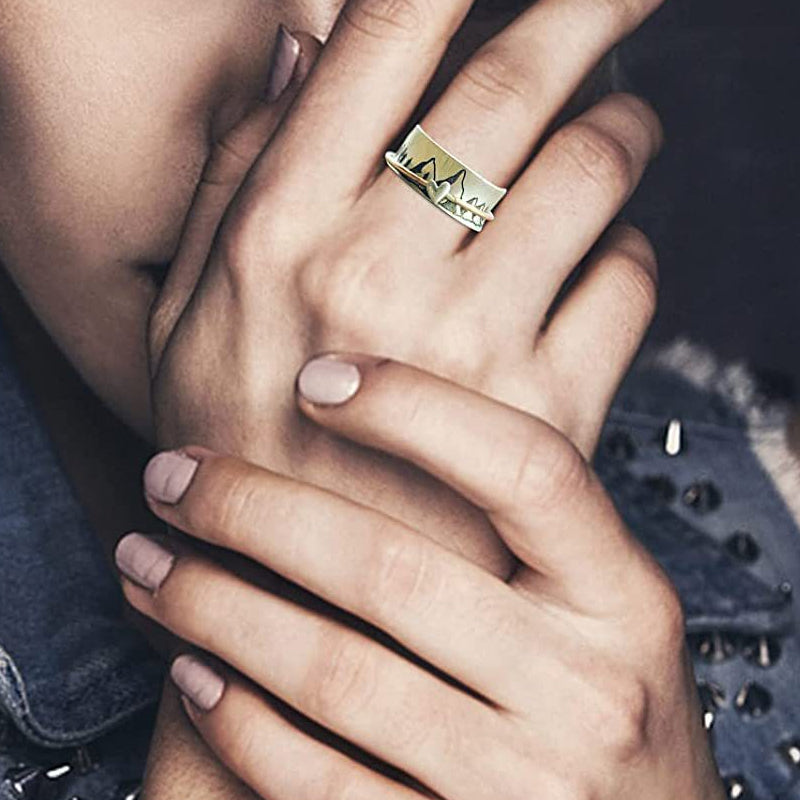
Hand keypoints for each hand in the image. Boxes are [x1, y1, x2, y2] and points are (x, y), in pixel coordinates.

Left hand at [118, 355, 724, 799]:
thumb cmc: (610, 710)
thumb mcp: (609, 610)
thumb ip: (528, 530)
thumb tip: (396, 409)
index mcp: (628, 601)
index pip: (527, 469)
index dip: (415, 407)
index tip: (315, 377)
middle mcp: (588, 692)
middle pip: (393, 570)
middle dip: (253, 511)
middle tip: (171, 476)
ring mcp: (525, 788)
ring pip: (334, 676)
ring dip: (215, 610)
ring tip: (148, 564)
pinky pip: (318, 784)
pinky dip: (238, 721)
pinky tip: (194, 673)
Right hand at [149, 0, 663, 575]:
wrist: (304, 610)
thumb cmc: (242, 457)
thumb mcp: (188, 318)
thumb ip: (237, 176)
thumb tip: (298, 53)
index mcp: (282, 233)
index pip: (382, 39)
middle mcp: (376, 272)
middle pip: (512, 83)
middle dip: (587, 8)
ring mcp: (472, 345)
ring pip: (592, 170)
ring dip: (623, 128)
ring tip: (622, 125)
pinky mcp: (548, 417)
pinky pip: (630, 286)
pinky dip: (634, 254)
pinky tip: (605, 258)